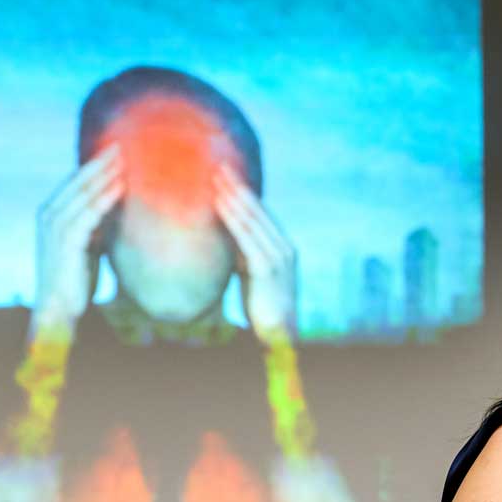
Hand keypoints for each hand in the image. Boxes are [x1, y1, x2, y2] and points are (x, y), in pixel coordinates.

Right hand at [33, 145, 122, 335]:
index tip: (118, 148)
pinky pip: (88, 214)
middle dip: (101, 161)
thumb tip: (119, 205)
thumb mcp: (89, 242)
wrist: (60, 307)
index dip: (96, 164)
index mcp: (53, 212)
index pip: (76, 180)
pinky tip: (122, 187)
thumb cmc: (77, 276)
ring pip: (83, 193)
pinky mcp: (65, 241)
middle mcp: (49, 214)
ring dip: (105, 174)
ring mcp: (55, 227)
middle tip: (123, 143)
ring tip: (126, 158)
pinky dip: (105, 198)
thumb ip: (97, 222)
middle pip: (78, 180)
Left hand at [213, 163, 295, 341]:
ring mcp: (278, 257)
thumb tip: (226, 239)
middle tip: (220, 166)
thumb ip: (244, 254)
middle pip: (259, 210)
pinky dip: (233, 218)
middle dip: (238, 188)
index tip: (227, 175)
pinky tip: (219, 204)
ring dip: (233, 197)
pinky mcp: (267, 268)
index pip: (263, 214)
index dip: (245, 193)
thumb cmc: (263, 307)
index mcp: (284, 247)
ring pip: (253, 219)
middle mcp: (285, 247)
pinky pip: (246, 236)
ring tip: (217, 179)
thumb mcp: (253, 274)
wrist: (279, 334)